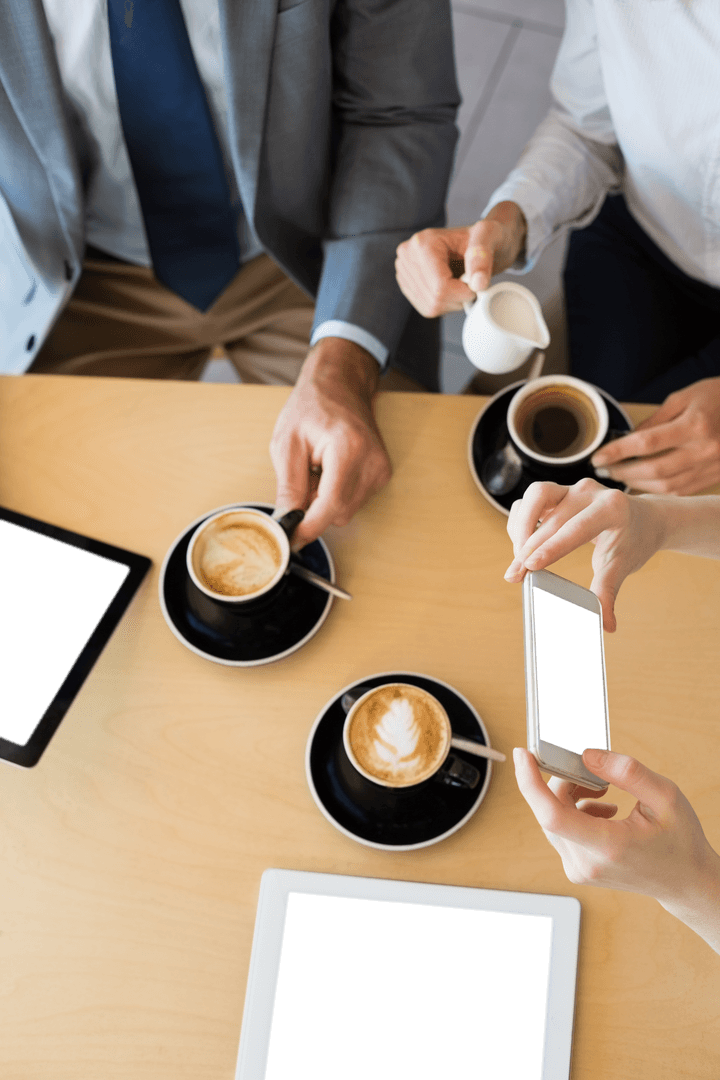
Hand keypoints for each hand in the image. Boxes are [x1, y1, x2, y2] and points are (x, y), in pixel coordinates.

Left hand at [270, 338, 391, 547]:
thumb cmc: (313, 405)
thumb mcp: (287, 443)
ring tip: (316, 469)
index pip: (331, 505)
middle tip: (301, 478)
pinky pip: (354, 501)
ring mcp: (380, 470)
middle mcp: (372, 462)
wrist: (340, 384)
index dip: (309, 526)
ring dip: (325, 500)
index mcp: (348, 449)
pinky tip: (330, 470)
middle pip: (338, 513)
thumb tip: (286, 522)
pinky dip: (336, 494)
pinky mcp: (382, 475)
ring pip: (346, 510)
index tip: (291, 538)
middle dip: (314, 507)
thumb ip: (288, 487)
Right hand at [394, 202, 526, 317]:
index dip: (463, 291)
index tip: (476, 282)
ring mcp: (403, 271)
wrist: (475, 240)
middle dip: (458, 297)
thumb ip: (483, 256)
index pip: (440, 286)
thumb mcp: (489, 236)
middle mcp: (406, 256)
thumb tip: (478, 283)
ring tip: (461, 283)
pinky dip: (444, 304)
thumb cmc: (482, 236)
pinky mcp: (406, 284)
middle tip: (470, 282)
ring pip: (430, 306)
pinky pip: (427, 308)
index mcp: (423, 243)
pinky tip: (452, 288)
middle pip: (434, 298)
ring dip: (453, 302)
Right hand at [504, 478, 665, 630]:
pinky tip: (522, 545)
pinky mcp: (558, 490)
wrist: (644, 518)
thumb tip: (606, 626)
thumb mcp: (622, 565)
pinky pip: (529, 501)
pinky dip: (521, 522)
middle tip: (514, 576)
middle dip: (528, 548)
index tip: (530, 566)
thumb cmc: (633, 541)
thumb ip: (608, 592)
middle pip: (551, 518)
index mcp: (611, 508)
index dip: (550, 548)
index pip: (576, 528)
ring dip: (520, 527)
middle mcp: (589, 492)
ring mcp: (571, 488)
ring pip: (534, 497)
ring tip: (519, 559)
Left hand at [514, 747, 718, 907]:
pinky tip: (602, 809)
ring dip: (570, 796)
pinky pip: (561, 831)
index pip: (552, 815)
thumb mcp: (665, 796)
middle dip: (564, 782)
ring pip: (553, 820)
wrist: (685, 883)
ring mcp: (579, 870)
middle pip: (550, 811)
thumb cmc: (679, 840)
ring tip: (604, 791)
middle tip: (595, 775)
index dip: (531, 782)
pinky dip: (574, 812)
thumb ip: (626, 772)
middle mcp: (587, 863)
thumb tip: (587, 755)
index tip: (523, 754)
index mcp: (609, 846)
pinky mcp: (577, 870)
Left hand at [591, 378, 719, 494]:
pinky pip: (681, 491)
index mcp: (694, 425)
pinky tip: (642, 484)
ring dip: (638, 484)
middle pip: (654, 470)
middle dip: (623, 472)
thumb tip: (628, 440)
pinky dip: (658, 490)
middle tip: (604, 469)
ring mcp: (710, 467)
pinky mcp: (713, 477)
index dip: (618, 452)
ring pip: (666, 486)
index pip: (646, 442)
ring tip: (619, 477)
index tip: (598, 457)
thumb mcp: (684, 397)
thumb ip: (655, 420)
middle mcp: (703, 450)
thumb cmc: (717, 397)